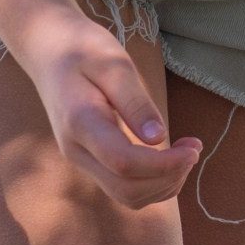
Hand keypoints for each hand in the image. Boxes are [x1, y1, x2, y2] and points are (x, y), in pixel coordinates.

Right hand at [13, 2, 199, 209]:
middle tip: (195, 150)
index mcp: (81, 124)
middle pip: (126, 189)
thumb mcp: (114, 63)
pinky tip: (169, 158)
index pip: (124, 163)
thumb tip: (158, 137)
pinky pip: (121, 186)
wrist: (49, 51)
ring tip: (186, 153)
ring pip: (125, 195)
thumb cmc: (83, 49)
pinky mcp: (90, 158)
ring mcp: (81, 158)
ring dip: (162, 184)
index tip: (194, 148)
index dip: (164, 165)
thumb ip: (135, 101)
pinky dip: (151, 182)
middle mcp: (77, 151)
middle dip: (168, 177)